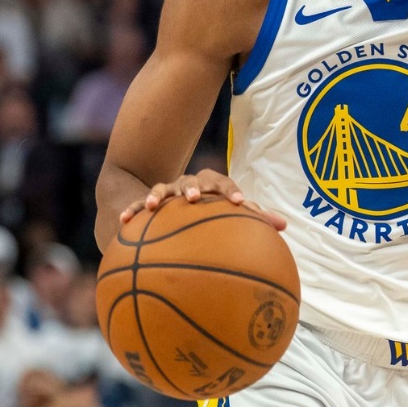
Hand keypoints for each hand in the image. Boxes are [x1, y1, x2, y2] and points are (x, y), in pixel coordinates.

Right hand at [119, 168, 285, 229]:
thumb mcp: (232, 215)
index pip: (223, 182)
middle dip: (193, 188)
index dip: (231, 191)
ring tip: (154, 205)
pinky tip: (123, 221)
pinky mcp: (149, 204)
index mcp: (211, 186)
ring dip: (159, 195)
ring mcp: (168, 193)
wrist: (179, 201)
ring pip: (162, 189)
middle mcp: (189, 185)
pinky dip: (132, 211)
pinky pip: (138, 206)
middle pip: (192, 180)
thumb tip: (285, 226)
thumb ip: (255, 220)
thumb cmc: (213, 212)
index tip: (241, 203)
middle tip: (195, 199)